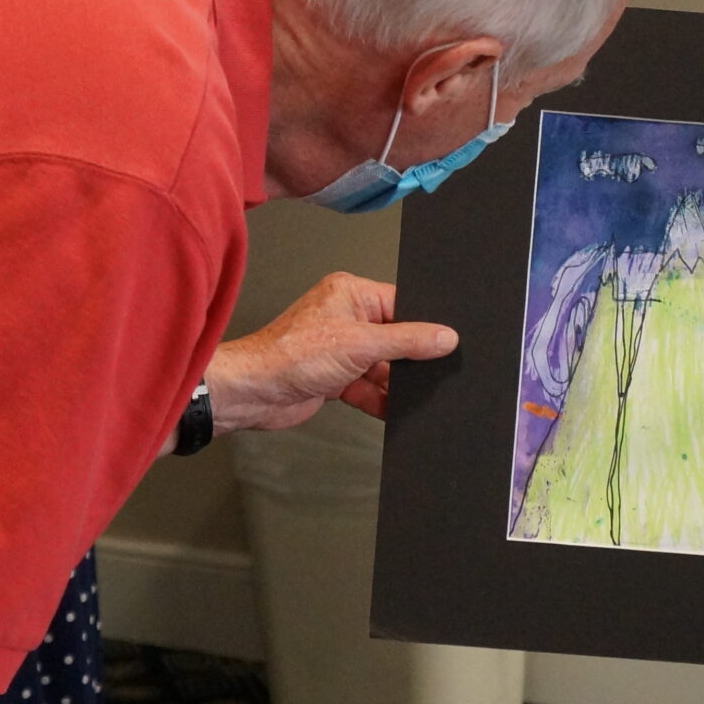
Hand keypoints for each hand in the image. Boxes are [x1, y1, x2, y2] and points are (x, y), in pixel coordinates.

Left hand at [206, 272, 457, 433]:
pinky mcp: (336, 378)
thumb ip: (407, 341)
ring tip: (418, 396)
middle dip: (411, 358)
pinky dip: (381, 400)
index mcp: (351, 293)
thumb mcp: (360, 344)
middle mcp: (346, 317)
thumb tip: (445, 337)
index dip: (425, 323)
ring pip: (383, 366)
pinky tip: (396, 411)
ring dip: (396, 384)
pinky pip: (369, 388)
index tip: (449, 340)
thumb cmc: (291, 355)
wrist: (254, 393)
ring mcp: (341, 349)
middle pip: (395, 337)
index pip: (401, 304)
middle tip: (437, 372)